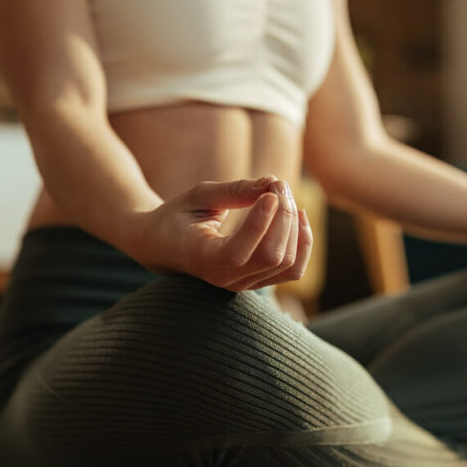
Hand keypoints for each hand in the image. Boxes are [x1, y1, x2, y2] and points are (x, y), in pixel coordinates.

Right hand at [132, 176, 313, 290]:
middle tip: (278, 184)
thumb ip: (234, 190)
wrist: (164, 246)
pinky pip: (293, 270)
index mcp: (202, 259)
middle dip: (283, 216)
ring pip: (286, 263)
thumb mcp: (198, 196)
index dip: (260, 223)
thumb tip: (272, 182)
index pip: (238, 252)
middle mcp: (225, 279)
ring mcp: (243, 284)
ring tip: (284, 194)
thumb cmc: (178, 216)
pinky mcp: (258, 282)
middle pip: (271, 256)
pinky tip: (298, 216)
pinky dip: (302, 243)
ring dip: (294, 225)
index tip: (270, 191)